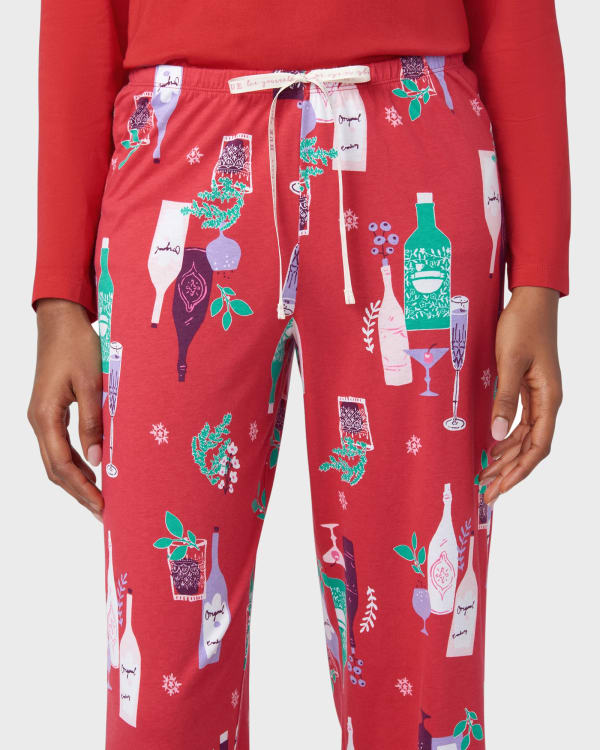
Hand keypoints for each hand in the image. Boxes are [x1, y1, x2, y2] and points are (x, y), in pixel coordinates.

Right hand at [28, 299, 103, 520]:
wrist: (61, 319)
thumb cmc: (77, 346)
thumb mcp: (91, 383)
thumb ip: (93, 422)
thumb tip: (99, 459)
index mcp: (45, 416)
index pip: (63, 465)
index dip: (83, 488)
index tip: (103, 505)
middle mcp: (39, 421)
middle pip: (56, 469)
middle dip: (79, 492)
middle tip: (104, 512)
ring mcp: (42, 416)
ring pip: (56, 460)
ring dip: (77, 480)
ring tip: (100, 498)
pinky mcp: (50, 410)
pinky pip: (59, 446)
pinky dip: (75, 463)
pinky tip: (93, 469)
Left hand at [479, 286, 561, 505]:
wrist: (531, 299)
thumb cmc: (522, 325)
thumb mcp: (509, 362)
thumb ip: (504, 399)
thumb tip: (496, 435)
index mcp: (549, 398)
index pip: (538, 446)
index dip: (520, 471)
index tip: (501, 489)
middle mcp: (548, 401)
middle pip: (531, 447)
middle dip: (509, 472)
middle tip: (486, 492)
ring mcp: (539, 395)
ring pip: (525, 437)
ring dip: (506, 458)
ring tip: (484, 475)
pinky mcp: (528, 388)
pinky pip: (520, 422)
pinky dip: (506, 438)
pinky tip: (492, 448)